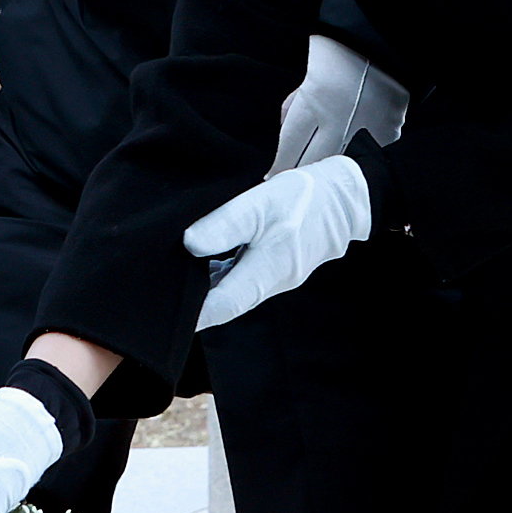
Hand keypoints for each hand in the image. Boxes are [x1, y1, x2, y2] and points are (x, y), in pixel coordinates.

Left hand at [184, 154, 372, 330]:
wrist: (346, 197)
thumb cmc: (304, 199)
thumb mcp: (259, 204)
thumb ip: (224, 225)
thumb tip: (188, 244)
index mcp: (267, 272)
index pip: (224, 306)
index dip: (196, 314)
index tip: (169, 315)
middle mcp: (272, 282)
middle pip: (228, 301)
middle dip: (198, 301)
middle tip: (165, 292)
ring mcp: (277, 276)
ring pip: (236, 288)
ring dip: (210, 285)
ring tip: (178, 275)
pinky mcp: (278, 265)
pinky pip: (246, 275)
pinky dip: (224, 272)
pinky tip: (205, 259)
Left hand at [272, 34, 408, 173]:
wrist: (385, 42)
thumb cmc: (342, 53)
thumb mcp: (308, 74)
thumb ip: (294, 105)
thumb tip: (286, 133)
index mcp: (314, 100)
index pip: (289, 145)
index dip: (279, 164)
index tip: (273, 176)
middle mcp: (338, 118)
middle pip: (312, 161)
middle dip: (299, 173)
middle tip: (292, 181)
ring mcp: (364, 127)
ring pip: (339, 163)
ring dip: (326, 170)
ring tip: (318, 177)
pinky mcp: (387, 132)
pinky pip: (368, 154)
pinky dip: (356, 158)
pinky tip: (348, 161)